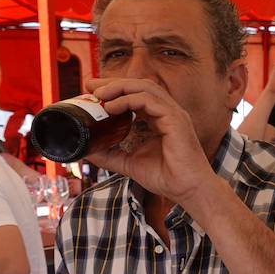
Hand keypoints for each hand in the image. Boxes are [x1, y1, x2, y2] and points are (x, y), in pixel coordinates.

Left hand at [84, 77, 223, 207]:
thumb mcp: (130, 164)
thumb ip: (110, 155)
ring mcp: (173, 114)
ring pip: (144, 87)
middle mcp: (168, 112)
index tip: (92, 91)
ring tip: (99, 94)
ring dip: (119, 87)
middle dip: (113, 83)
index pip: (136, 94)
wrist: (187, 190)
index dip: (114, 90)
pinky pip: (149, 101)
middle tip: (91, 86)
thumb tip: (87, 151)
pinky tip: (112, 106)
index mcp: (160, 119)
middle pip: (139, 85)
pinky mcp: (176, 120)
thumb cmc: (167, 178)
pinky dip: (128, 100)